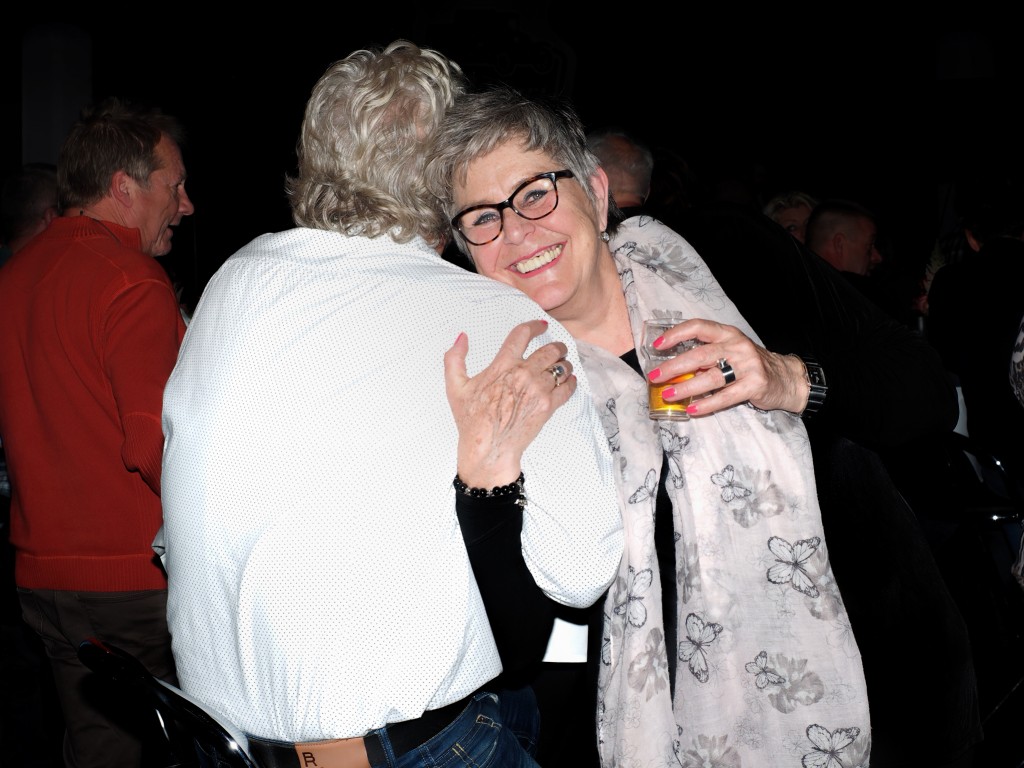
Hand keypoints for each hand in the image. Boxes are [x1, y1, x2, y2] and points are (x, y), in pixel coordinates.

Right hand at [445, 319, 575, 486]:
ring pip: (561, 367)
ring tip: (563, 366)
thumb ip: (454, 358)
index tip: (540, 325)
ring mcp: (538, 390)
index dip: (534, 325)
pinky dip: (570, 382)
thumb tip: (461, 338)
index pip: (522, 334)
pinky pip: (568, 387)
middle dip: (557, 346)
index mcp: (502, 365)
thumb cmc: (472, 420)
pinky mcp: (548, 406)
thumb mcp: (455, 387)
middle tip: (558, 348)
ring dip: (564, 364)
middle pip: (550, 349)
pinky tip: (568, 381)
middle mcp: (523, 374)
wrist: (489, 448)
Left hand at [647, 318, 808, 415]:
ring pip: (711, 377)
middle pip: (701, 354)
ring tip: (669, 394)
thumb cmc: (749, 364)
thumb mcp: (729, 352)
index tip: (657, 345)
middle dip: (674, 366)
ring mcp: (747, 365)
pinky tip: (692, 409)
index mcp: (727, 334)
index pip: (699, 327)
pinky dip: (707, 404)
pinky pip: (726, 397)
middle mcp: (737, 346)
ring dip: (686, 387)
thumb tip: (672, 367)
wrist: (785, 377)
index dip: (676, 334)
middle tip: (655, 376)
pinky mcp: (754, 385)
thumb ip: (705, 356)